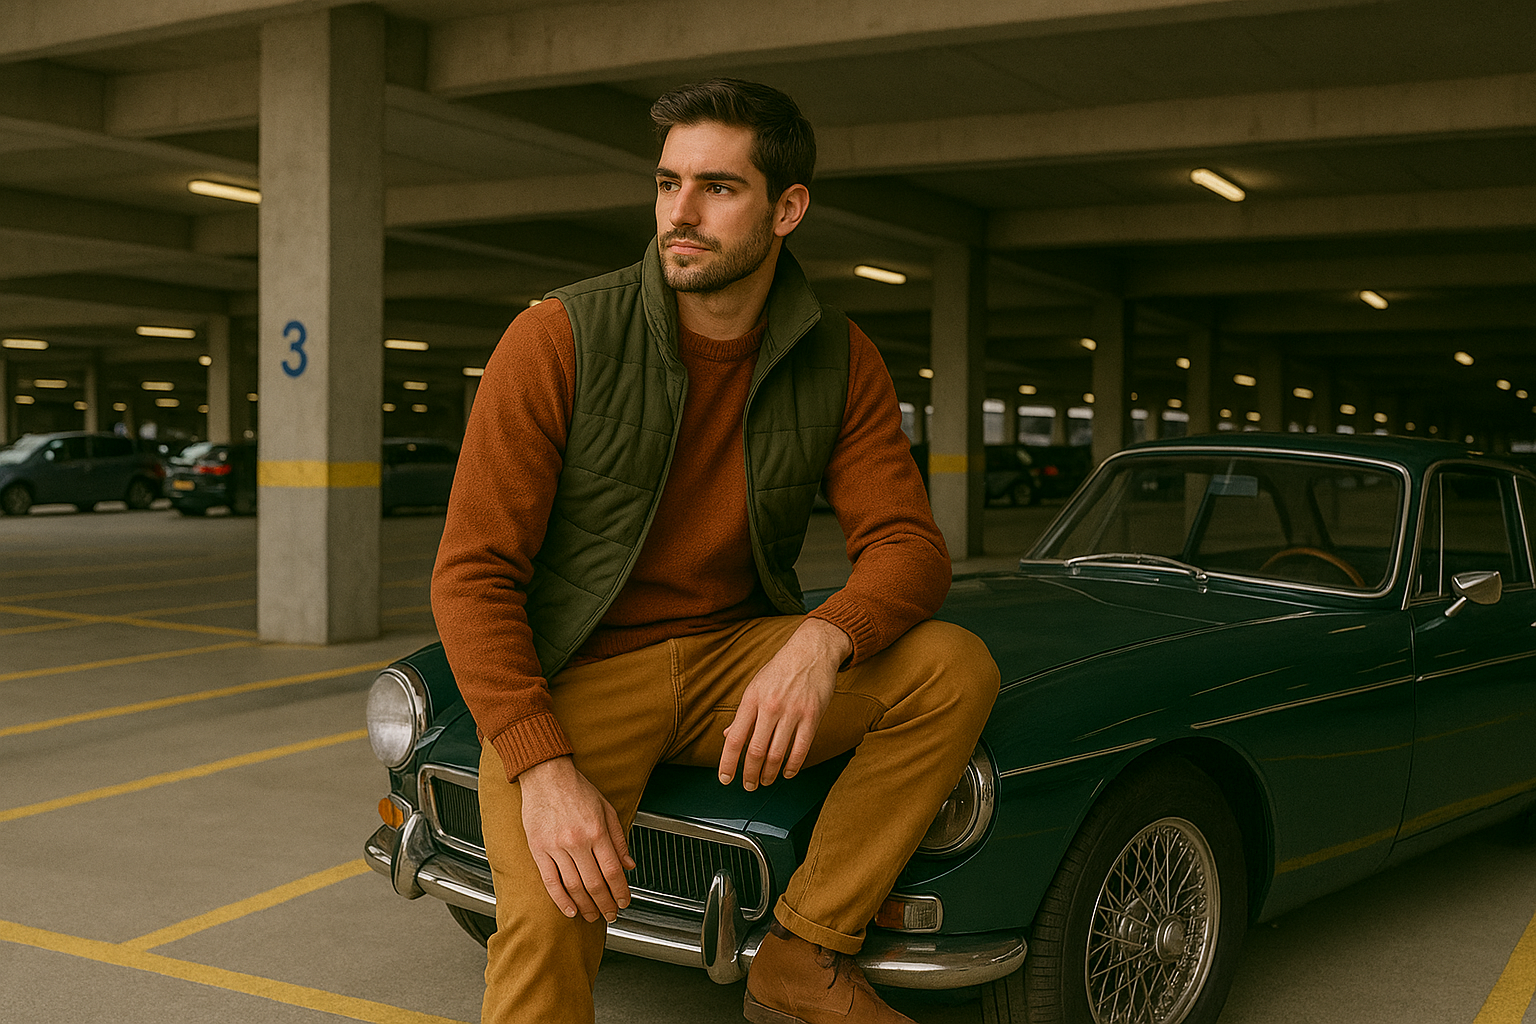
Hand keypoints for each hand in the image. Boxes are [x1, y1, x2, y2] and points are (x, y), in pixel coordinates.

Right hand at [518, 756, 634, 922]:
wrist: (546, 775)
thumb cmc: (577, 789)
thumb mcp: (606, 809)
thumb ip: (619, 839)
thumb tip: (629, 865)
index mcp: (597, 831)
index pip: (613, 871)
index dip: (620, 891)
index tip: (624, 902)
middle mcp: (577, 841)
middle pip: (595, 883)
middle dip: (605, 904)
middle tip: (611, 914)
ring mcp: (556, 847)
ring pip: (574, 886)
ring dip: (586, 906)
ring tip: (593, 916)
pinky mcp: (538, 849)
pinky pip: (550, 881)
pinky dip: (561, 900)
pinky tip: (570, 910)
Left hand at [718, 617, 851, 791]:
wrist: (811, 650)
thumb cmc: (781, 669)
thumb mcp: (755, 686)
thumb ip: (743, 714)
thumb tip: (728, 737)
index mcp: (752, 699)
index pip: (735, 738)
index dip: (728, 762)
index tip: (725, 778)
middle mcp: (770, 706)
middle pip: (755, 750)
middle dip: (750, 774)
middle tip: (749, 786)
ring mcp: (792, 712)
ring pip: (777, 753)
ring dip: (769, 774)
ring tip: (766, 781)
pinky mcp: (812, 715)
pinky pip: (801, 748)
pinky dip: (792, 766)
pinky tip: (786, 772)